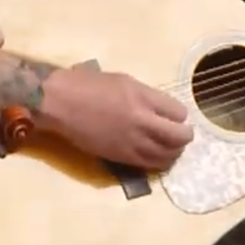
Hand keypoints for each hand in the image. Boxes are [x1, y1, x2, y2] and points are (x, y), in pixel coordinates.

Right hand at [37, 67, 192, 169]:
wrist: (59, 103)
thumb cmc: (84, 83)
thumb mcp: (121, 80)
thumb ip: (143, 95)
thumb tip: (157, 107)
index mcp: (142, 96)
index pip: (178, 112)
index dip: (179, 115)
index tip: (175, 116)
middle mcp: (142, 120)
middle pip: (179, 136)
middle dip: (185, 136)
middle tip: (181, 134)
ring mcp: (132, 141)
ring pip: (168, 154)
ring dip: (173, 151)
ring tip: (169, 147)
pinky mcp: (121, 156)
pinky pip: (149, 164)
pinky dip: (157, 161)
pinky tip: (154, 156)